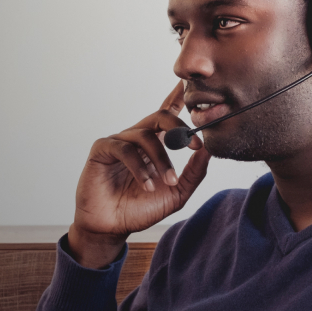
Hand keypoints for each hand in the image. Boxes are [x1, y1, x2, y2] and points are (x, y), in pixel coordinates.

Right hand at [69, 82, 211, 267]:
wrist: (112, 227)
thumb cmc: (140, 209)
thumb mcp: (176, 194)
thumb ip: (194, 174)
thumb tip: (208, 151)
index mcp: (154, 144)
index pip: (167, 113)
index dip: (178, 96)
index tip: (190, 83)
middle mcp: (137, 138)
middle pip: (160, 116)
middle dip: (180, 127)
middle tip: (195, 146)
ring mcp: (119, 142)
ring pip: (146, 135)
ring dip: (162, 159)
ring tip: (168, 181)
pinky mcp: (102, 149)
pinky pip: (125, 149)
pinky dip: (140, 167)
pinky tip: (147, 184)